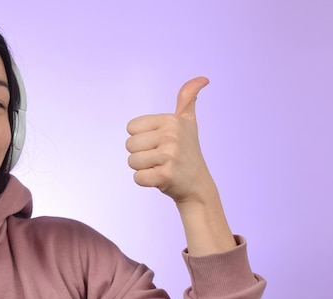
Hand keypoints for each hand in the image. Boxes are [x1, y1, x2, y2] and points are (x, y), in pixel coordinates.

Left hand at [126, 78, 235, 254]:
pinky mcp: (166, 175)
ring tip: (161, 168)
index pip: (131, 128)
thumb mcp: (188, 123)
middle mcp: (172, 135)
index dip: (142, 139)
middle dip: (141, 155)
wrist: (198, 186)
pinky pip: (137, 178)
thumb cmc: (187, 152)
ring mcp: (170, 155)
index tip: (160, 144)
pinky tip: (161, 179)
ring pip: (132, 161)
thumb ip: (188, 99)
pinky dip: (146, 182)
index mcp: (171, 120)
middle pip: (129, 145)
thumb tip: (203, 78)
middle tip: (161, 159)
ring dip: (143, 169)